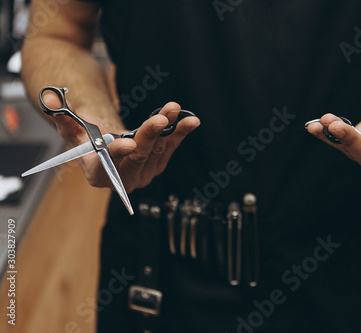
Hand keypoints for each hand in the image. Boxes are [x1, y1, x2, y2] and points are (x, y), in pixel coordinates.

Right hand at [43, 94, 199, 191]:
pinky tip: (191, 121)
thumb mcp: (74, 129)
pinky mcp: (159, 162)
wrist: (109, 144)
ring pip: (158, 149)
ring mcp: (145, 172)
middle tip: (159, 119)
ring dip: (168, 129)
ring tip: (173, 109)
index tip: (129, 143)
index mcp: (99, 174)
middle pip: (138, 156)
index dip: (118, 154)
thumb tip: (51, 100)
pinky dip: (181, 133)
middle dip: (149, 136)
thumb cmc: (90, 139)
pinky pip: (172, 147)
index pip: (109, 166)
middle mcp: (124, 178)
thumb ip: (63, 116)